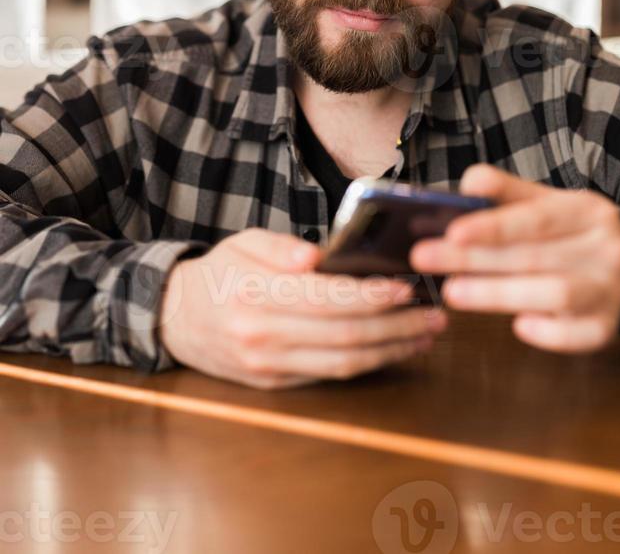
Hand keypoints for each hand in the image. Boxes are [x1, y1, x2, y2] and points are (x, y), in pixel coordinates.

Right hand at [159, 228, 446, 388]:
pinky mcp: (275, 385)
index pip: (325, 298)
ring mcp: (268, 365)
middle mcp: (262, 335)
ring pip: (343, 363)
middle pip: (343, 335)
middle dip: (396, 326)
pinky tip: (393, 349)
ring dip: (391, 350)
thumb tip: (317, 256)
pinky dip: (367, 364)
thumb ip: (281, 247)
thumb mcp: (243, 242)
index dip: (370, 295)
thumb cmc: (220, 272)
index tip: (406, 287)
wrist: (177, 318)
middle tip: (434, 315)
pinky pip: (330, 376)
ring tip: (425, 334)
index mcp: (254, 293)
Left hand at [409, 164, 619, 352]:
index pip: (537, 217)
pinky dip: (546, 334)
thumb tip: (468, 184)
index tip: (452, 231)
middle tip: (425, 258)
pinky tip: (516, 325)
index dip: (494, 226)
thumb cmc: (570, 232)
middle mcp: (603, 249)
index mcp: (585, 211)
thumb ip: (506, 192)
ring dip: (498, 294)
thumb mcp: (546, 202)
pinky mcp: (607, 328)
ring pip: (555, 294)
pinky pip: (577, 337)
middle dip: (474, 260)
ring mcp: (608, 291)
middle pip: (534, 256)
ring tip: (453, 292)